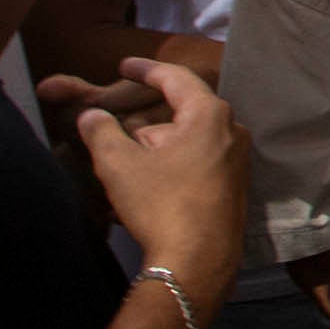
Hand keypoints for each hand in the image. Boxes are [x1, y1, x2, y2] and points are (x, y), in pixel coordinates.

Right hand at [70, 55, 247, 300]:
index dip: (145, 70)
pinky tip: (149, 183)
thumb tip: (91, 115)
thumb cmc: (160, 204)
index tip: (123, 66)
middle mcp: (233, 132)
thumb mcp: (119, 164)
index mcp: (210, 115)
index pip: (175, 78)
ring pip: (189, 140)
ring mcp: (239, 161)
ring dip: (158, 146)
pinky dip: (172, 164)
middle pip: (182, 112)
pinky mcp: (235, 188)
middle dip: (147, 120)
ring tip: (128, 162)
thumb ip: (101, 131)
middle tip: (117, 129)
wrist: (197, 262)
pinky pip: (199, 162)